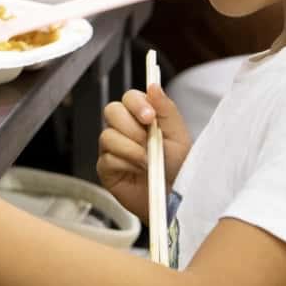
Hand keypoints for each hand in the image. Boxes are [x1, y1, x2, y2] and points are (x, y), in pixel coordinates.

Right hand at [97, 83, 191, 223]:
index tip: (150, 118)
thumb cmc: (179, 169)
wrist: (175, 199)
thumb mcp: (179, 136)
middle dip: (132, 128)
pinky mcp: (106, 167)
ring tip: (148, 162)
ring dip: (131, 149)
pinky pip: (107, 157)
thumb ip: (166, 109)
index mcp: (143, 117)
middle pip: (112, 111)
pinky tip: (138, 172)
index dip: (137, 104)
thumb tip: (153, 86)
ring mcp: (112, 147)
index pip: (130, 98)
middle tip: (149, 143)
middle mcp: (124, 128)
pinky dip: (125, 164)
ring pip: (108, 135)